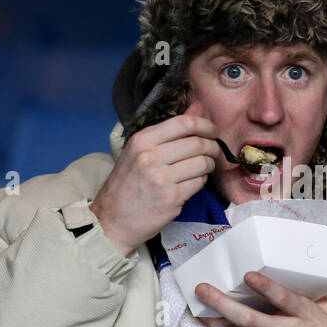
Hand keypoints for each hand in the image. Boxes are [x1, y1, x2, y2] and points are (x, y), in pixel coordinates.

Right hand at [91, 100, 219, 255]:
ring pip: (202, 163)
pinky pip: (199, 182)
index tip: (212, 131)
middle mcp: (150, 156)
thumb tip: (198, 106)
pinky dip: (201, 181)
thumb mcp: (139, 151)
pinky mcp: (172, 198)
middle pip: (197, 143)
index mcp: (142, 140)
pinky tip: (193, 182)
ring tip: (205, 168)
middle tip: (214, 151)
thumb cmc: (127, 184)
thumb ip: (169, 130)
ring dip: (210, 165)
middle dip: (213, 146)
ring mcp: (161, 178)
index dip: (205, 125)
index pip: (184, 123)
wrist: (112, 220)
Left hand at [196, 272, 326, 326]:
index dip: (266, 288)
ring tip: (198, 308)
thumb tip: (294, 282)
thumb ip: (311, 298)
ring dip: (217, 321)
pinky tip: (215, 326)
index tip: (248, 275)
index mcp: (308, 317)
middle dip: (223, 304)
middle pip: (250, 319)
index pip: (285, 300)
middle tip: (203, 290)